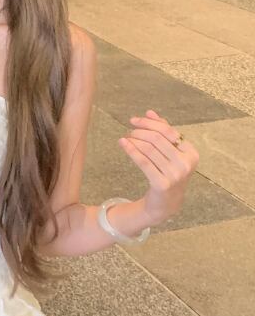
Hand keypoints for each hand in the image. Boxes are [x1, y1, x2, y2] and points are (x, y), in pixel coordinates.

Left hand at [118, 109, 199, 225]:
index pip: (169, 131)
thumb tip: (150, 112)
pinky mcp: (161, 184)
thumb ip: (162, 132)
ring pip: (149, 150)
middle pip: (158, 139)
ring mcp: (175, 175)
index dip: (150, 123)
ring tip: (126, 137)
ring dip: (135, 140)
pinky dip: (131, 151)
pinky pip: (143, 163)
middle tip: (129, 129)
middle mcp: (186, 163)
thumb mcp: (169, 153)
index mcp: (191, 153)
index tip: (135, 120)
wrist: (166, 203)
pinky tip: (123, 144)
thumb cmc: (168, 173)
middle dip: (141, 131)